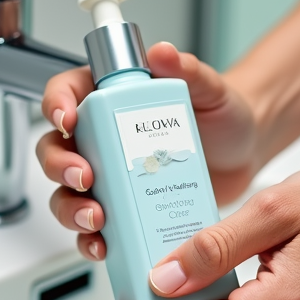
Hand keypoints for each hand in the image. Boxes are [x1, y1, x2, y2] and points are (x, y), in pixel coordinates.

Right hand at [36, 42, 256, 261]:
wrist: (243, 154)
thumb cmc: (221, 116)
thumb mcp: (210, 88)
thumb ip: (186, 69)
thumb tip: (163, 53)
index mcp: (109, 98)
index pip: (65, 93)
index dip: (55, 105)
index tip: (67, 121)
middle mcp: (99, 138)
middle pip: (55, 150)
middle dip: (60, 167)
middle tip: (86, 178)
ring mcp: (107, 177)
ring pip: (66, 194)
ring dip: (70, 210)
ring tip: (96, 219)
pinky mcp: (121, 210)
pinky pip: (92, 230)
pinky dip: (91, 241)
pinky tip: (105, 246)